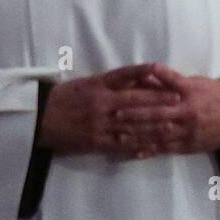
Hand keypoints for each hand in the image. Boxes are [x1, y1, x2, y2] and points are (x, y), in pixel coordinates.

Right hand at [38, 63, 181, 154]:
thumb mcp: (87, 83)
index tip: (163, 72)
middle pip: (134, 101)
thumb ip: (112, 81)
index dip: (145, 74)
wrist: (40, 118)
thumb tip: (139, 76)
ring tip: (172, 125)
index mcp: (97, 85)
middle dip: (157, 101)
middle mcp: (100, 103)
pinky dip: (137, 146)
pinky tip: (152, 147)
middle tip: (178, 100)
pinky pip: (120, 145)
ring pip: (131, 125)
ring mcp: (99, 124)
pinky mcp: (96, 142)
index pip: (124, 76)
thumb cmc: (65, 97)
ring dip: (153, 126)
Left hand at [113, 63, 219, 157]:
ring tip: (120, 136)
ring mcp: (188, 131)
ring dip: (139, 136)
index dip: (144, 93)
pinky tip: (136, 153)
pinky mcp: (188, 145)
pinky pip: (167, 149)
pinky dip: (151, 151)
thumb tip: (148, 71)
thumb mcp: (194, 82)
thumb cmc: (212, 94)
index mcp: (188, 93)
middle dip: (136, 116)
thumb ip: (170, 79)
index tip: (125, 93)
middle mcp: (187, 113)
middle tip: (116, 116)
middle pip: (158, 115)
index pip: (163, 91)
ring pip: (160, 134)